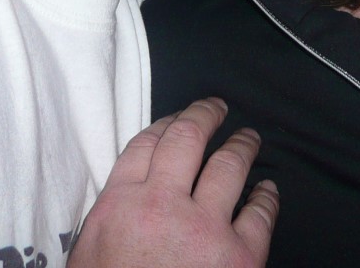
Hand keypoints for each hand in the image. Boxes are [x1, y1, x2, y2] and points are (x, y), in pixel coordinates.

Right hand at [69, 98, 278, 267]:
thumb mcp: (90, 259)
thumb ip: (109, 222)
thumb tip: (122, 203)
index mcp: (120, 206)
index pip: (145, 146)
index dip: (165, 124)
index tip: (177, 118)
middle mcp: (164, 205)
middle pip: (187, 139)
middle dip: (205, 115)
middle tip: (217, 106)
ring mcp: (206, 228)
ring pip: (229, 166)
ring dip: (242, 146)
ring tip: (249, 138)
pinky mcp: (242, 256)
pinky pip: (261, 213)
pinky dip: (267, 196)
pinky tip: (269, 190)